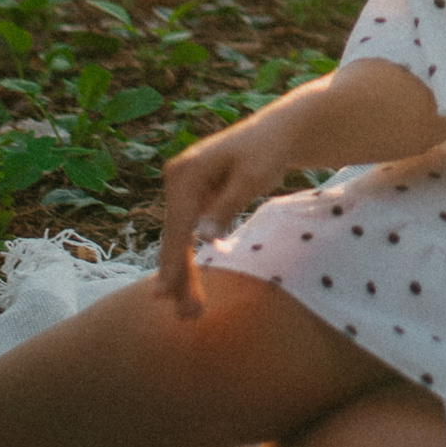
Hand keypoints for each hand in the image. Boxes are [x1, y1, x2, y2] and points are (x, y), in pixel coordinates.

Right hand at [154, 93, 327, 314]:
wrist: (279, 131)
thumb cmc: (268, 151)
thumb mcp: (252, 178)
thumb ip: (226, 208)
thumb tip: (202, 239)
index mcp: (186, 171)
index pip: (178, 225)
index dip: (173, 262)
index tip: (166, 294)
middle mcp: (176, 177)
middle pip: (174, 235)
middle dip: (178, 276)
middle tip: (188, 315)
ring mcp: (183, 187)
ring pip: (179, 238)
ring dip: (183, 272)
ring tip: (190, 310)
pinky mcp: (193, 196)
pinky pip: (188, 231)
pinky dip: (190, 257)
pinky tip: (189, 286)